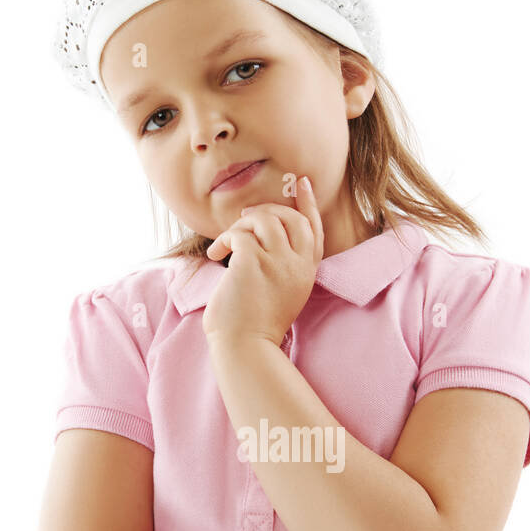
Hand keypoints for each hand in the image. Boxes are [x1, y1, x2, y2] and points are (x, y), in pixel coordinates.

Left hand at [202, 175, 324, 346]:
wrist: (245, 348)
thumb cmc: (254, 326)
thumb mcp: (279, 293)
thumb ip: (281, 267)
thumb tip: (258, 238)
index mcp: (306, 273)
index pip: (314, 230)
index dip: (307, 204)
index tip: (301, 182)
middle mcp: (298, 265)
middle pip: (291, 218)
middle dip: (267, 211)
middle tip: (244, 218)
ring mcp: (279, 263)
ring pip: (264, 220)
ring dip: (241, 225)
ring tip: (227, 242)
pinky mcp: (254, 263)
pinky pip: (240, 234)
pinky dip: (225, 239)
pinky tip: (216, 255)